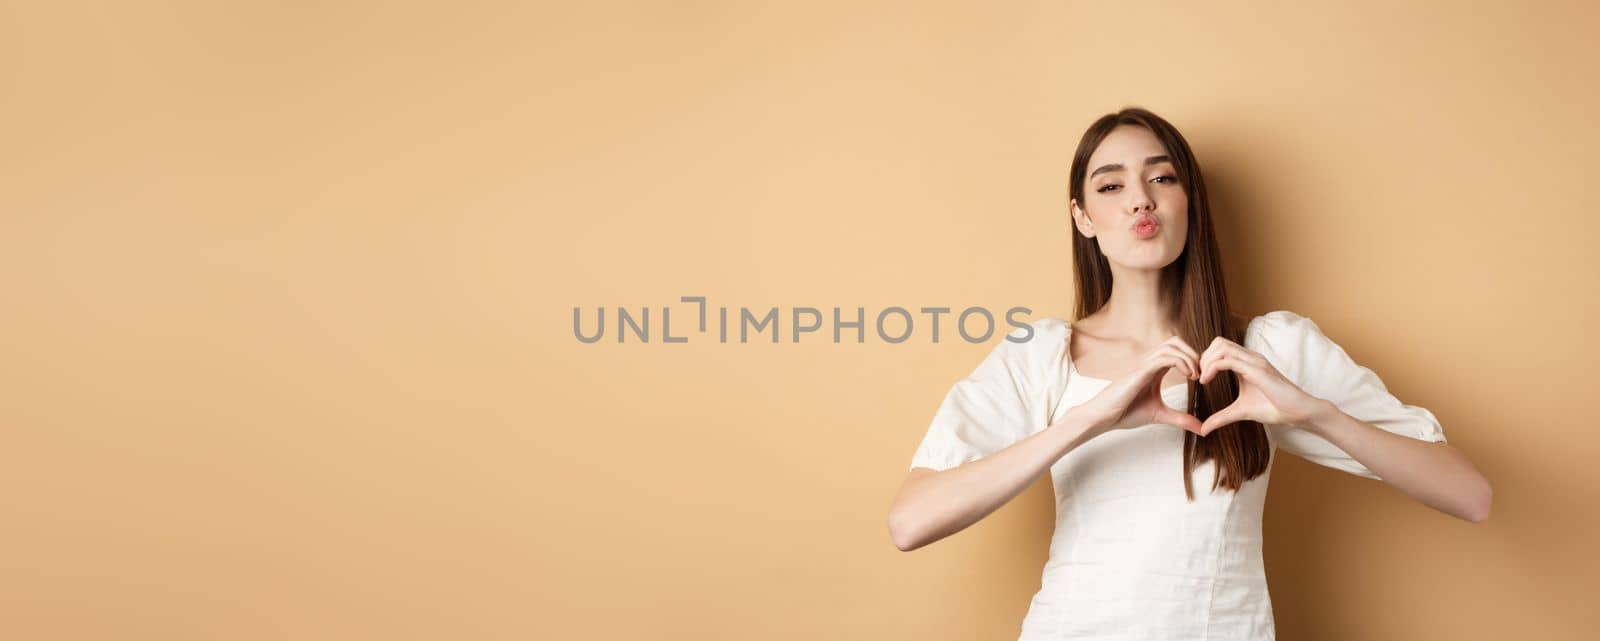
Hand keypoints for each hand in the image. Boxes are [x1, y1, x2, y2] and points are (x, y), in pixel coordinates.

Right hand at [1073, 336, 1203, 436]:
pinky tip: (1189, 376)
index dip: (1192, 359)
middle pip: (1175, 341)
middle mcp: (1149, 362)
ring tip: (1196, 376)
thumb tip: (1201, 429)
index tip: (1201, 378)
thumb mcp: (1160, 415)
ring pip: (1171, 345)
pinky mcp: (1141, 371)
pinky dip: (1181, 362)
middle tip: (1201, 373)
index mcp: (1153, 369)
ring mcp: (1144, 364)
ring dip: (1189, 357)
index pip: (1176, 350)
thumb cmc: (1125, 413)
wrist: (1104, 416)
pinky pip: (1165, 357)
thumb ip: (1181, 419)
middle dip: (1193, 353)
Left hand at [1195, 335, 1327, 434]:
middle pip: (1218, 342)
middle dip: (1203, 358)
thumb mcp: (1240, 412)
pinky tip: (1206, 382)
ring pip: (1221, 347)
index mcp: (1246, 362)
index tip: (1199, 378)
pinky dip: (1212, 368)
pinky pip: (1228, 360)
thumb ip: (1221, 417)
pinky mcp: (1258, 369)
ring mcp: (1254, 361)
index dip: (1205, 360)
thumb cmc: (1274, 408)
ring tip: (1202, 380)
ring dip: (1206, 361)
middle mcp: (1250, 357)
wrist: (1298, 412)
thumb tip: (1203, 430)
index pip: (1220, 348)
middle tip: (1198, 377)